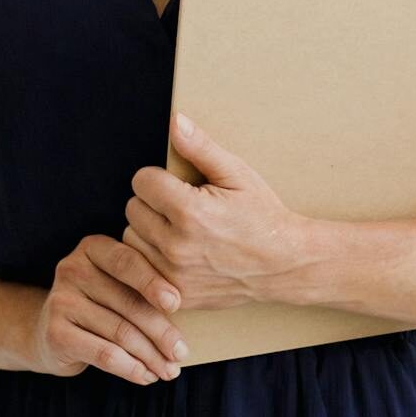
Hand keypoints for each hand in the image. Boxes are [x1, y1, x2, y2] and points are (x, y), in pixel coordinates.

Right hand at [27, 234, 188, 386]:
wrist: (50, 332)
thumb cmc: (98, 305)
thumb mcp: (117, 285)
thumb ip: (142, 287)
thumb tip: (186, 312)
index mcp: (92, 248)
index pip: (127, 261)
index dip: (153, 282)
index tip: (177, 304)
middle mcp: (72, 269)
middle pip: (128, 302)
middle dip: (161, 331)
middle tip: (181, 352)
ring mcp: (61, 301)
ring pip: (120, 332)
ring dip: (151, 356)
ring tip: (169, 370)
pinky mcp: (56, 333)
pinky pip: (105, 354)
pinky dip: (131, 368)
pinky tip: (146, 376)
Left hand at [122, 110, 303, 312]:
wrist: (284, 265)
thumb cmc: (262, 216)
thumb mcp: (237, 174)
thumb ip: (201, 148)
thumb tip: (175, 121)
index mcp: (190, 212)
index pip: (142, 181)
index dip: (159, 178)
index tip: (178, 185)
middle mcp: (177, 246)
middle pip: (133, 209)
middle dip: (153, 203)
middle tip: (181, 208)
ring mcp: (174, 275)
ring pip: (131, 239)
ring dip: (148, 231)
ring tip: (178, 230)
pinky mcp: (175, 295)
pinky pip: (141, 269)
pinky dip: (152, 259)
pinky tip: (175, 252)